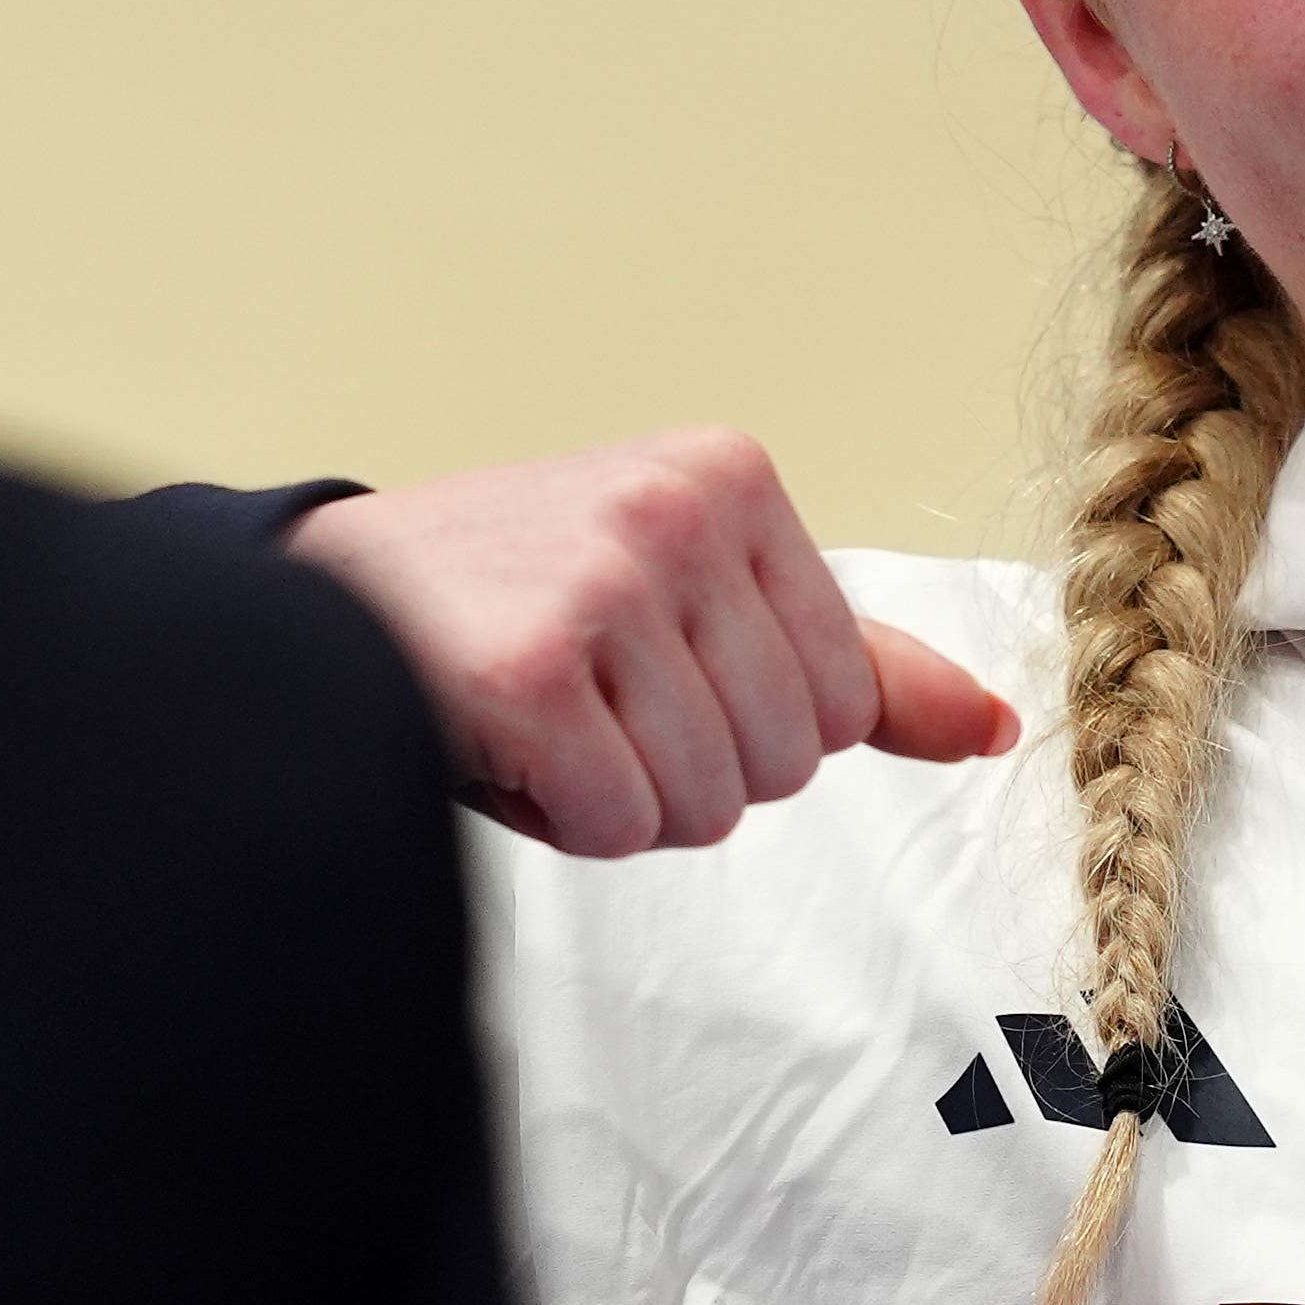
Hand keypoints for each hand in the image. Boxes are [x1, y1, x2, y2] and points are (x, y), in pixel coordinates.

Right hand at [288, 428, 1018, 855]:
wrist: (308, 603)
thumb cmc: (512, 606)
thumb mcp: (694, 600)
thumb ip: (852, 666)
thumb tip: (997, 728)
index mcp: (731, 477)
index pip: (840, 700)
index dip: (740, 726)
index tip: (639, 666)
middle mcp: (676, 510)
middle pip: (785, 762)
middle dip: (680, 768)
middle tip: (579, 698)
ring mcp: (603, 582)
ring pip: (705, 804)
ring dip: (614, 799)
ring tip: (536, 718)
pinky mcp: (528, 671)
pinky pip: (621, 826)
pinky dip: (556, 819)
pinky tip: (496, 743)